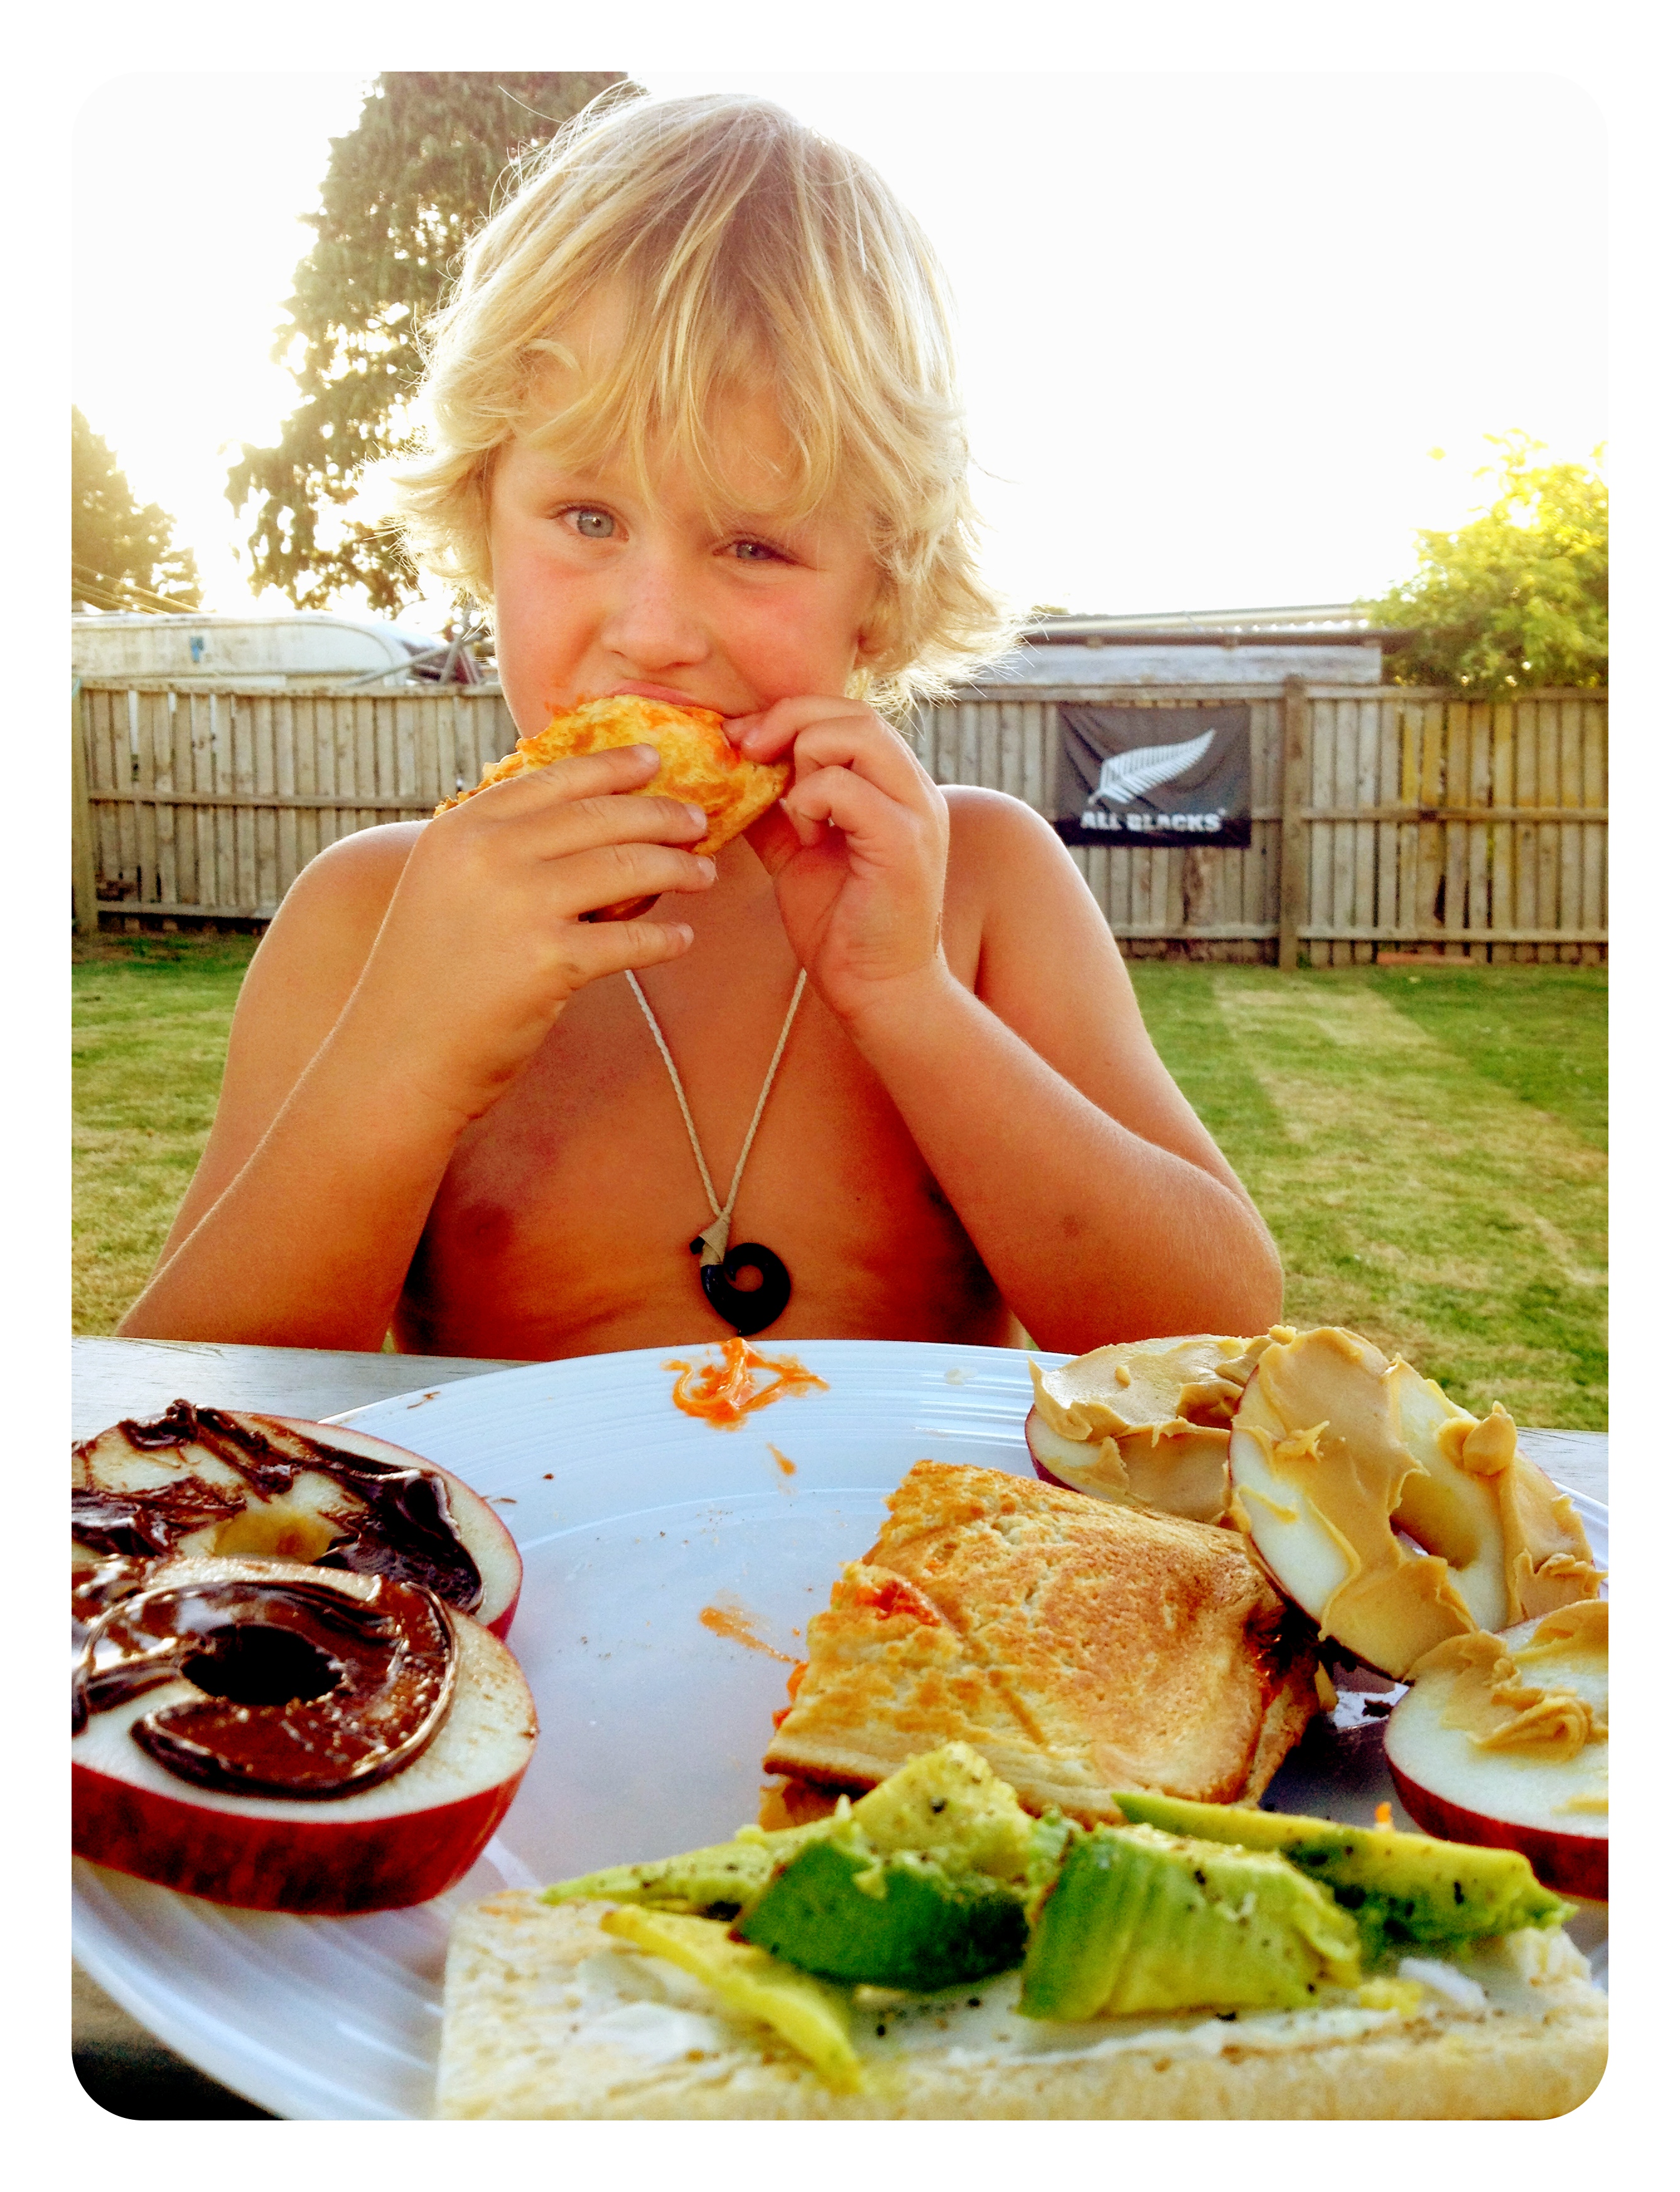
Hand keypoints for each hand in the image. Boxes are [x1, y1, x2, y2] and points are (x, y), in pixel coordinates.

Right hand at [335, 744, 713, 1122]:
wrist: (395, 1057)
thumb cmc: (426, 977)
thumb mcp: (445, 888)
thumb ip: (499, 851)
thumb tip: (589, 830)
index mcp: (462, 829)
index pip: (553, 779)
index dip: (612, 766)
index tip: (653, 759)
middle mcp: (489, 855)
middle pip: (600, 817)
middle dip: (660, 814)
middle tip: (697, 820)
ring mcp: (520, 906)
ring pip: (627, 868)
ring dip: (676, 868)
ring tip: (704, 874)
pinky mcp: (549, 962)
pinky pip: (631, 940)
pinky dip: (664, 939)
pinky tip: (682, 940)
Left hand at [735, 697, 951, 1026]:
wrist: (879, 991)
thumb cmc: (843, 927)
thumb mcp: (798, 855)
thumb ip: (777, 813)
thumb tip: (730, 777)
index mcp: (895, 786)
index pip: (848, 714)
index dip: (790, 714)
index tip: (740, 739)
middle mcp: (915, 789)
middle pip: (853, 711)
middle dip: (788, 719)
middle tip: (744, 749)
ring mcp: (916, 813)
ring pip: (857, 734)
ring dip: (803, 757)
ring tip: (790, 809)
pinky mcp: (904, 843)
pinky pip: (846, 788)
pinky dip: (810, 799)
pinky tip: (804, 837)